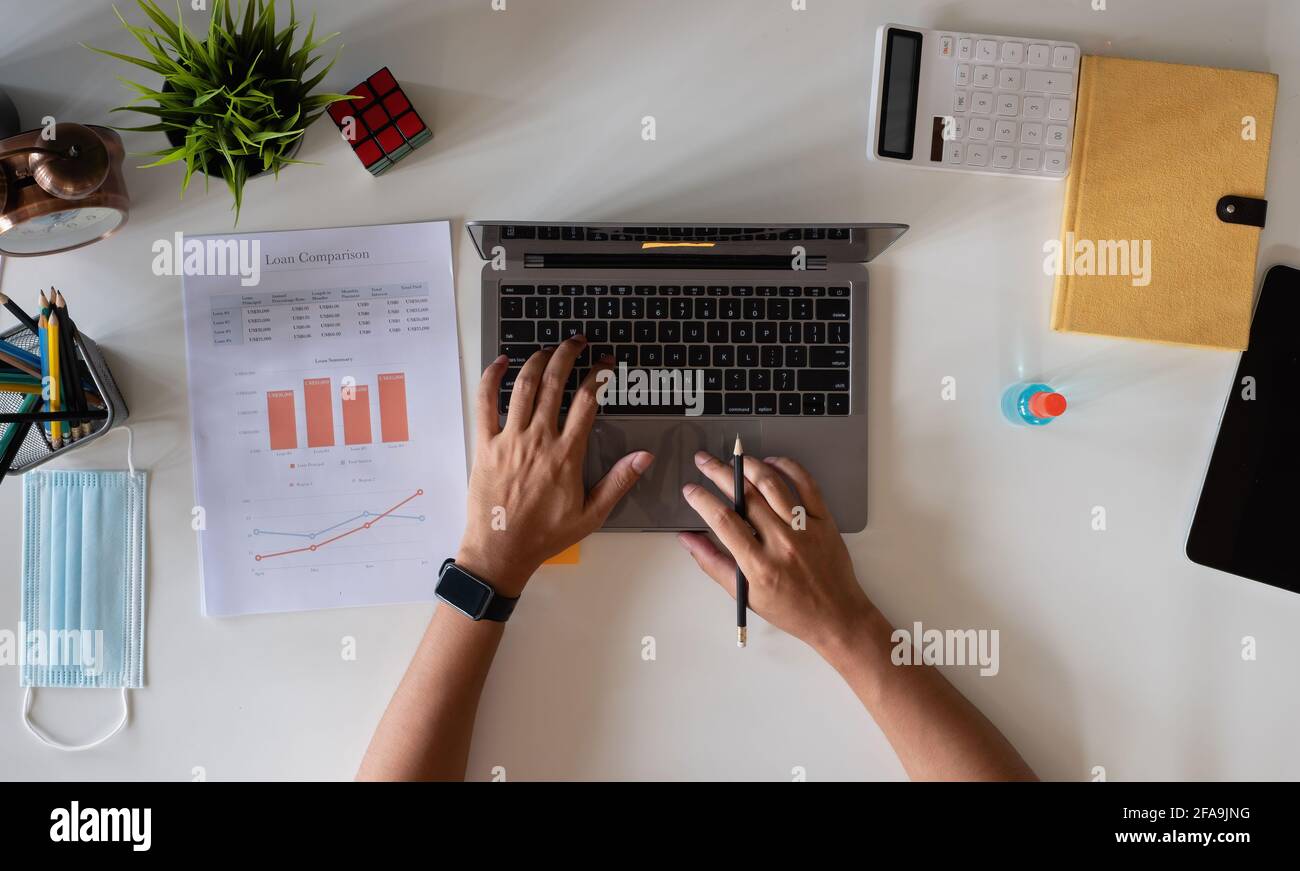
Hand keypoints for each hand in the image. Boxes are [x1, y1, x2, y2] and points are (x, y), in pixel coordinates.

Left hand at [457, 337, 653, 596]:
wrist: (501, 550)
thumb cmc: (546, 535)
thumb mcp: (592, 514)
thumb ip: (619, 482)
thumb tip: (645, 456)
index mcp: (567, 454)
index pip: (587, 401)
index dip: (598, 376)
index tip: (605, 363)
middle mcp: (539, 439)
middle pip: (555, 383)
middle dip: (568, 355)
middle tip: (577, 342)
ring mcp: (510, 439)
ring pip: (524, 386)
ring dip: (537, 360)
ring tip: (548, 348)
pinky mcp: (486, 444)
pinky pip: (485, 403)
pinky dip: (491, 378)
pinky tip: (500, 363)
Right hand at [677, 452, 871, 654]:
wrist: (835, 615)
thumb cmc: (790, 608)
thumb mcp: (744, 594)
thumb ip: (713, 563)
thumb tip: (688, 539)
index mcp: (759, 565)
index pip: (723, 521)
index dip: (702, 500)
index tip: (690, 489)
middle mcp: (782, 543)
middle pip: (746, 496)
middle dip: (719, 472)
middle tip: (704, 460)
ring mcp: (806, 529)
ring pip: (773, 484)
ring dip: (750, 465)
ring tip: (734, 459)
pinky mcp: (824, 521)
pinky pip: (806, 484)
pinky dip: (788, 467)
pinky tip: (771, 463)